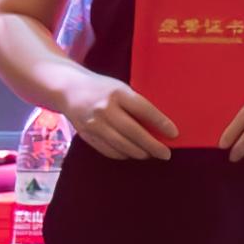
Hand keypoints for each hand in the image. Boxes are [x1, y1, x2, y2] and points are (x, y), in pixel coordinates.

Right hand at [63, 76, 178, 164]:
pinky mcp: (86, 135)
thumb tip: (157, 126)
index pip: (144, 110)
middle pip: (134, 132)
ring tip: (150, 154)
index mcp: (118, 93)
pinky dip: (122, 154)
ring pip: (121, 145)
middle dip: (152, 145)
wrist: (69, 89)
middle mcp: (105, 109)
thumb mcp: (120, 88)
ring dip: (139, 152)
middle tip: (166, 154)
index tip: (174, 134)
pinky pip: (108, 150)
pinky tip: (132, 153)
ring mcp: (94, 124)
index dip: (161, 123)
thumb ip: (135, 105)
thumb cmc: (102, 88)